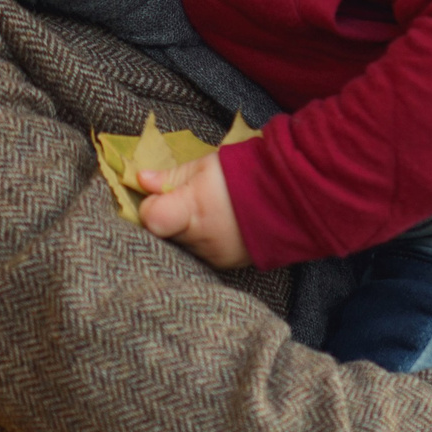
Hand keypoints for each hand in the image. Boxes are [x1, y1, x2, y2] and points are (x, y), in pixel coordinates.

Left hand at [138, 153, 249, 268]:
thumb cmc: (244, 173)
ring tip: (208, 212)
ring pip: (182, 245)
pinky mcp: (226, 266)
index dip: (150, 205)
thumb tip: (140, 180)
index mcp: (192, 210)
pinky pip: (201, 255)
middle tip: (187, 200)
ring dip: (186, 231)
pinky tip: (218, 225)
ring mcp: (213, 255)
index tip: (160, 195)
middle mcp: (199, 239)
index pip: (151, 218)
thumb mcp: (205, 166)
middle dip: (169, 217)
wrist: (290, 197)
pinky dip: (202, 242)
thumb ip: (171, 176)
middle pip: (164, 233)